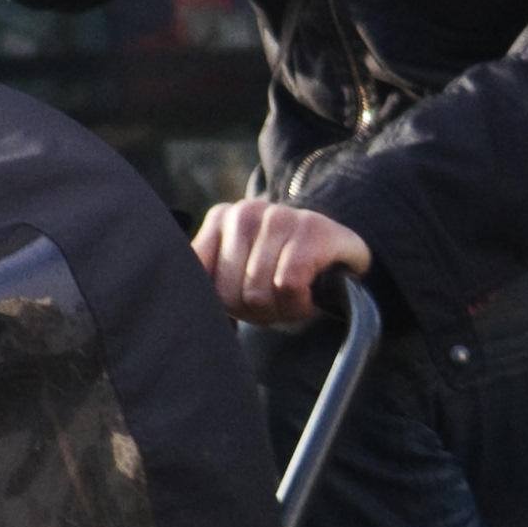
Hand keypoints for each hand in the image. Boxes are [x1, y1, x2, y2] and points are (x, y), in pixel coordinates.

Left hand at [193, 197, 371, 325]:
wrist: (341, 251)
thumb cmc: (281, 271)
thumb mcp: (238, 272)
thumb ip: (209, 282)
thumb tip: (186, 313)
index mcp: (219, 220)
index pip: (197, 279)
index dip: (222, 308)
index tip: (242, 306)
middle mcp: (243, 213)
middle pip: (228, 295)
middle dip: (253, 313)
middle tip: (274, 304)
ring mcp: (277, 216)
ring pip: (258, 294)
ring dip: (279, 312)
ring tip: (292, 300)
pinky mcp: (312, 229)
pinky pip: (289, 286)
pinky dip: (299, 305)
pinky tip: (308, 298)